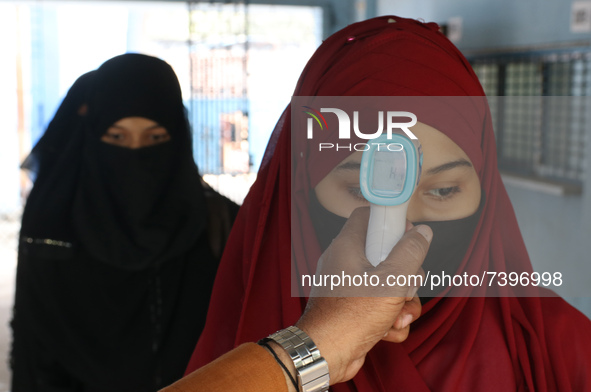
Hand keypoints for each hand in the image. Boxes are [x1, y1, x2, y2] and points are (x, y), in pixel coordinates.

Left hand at [295, 207, 431, 384]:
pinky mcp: (352, 308)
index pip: (368, 215)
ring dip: (401, 303)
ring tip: (397, 317)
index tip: (408, 235)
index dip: (390, 221)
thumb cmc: (349, 318)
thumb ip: (409, 254)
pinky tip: (387, 331)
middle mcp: (344, 263)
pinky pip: (380, 305)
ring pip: (387, 284)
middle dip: (405, 275)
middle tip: (404, 287)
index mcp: (347, 247)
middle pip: (385, 253)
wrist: (325, 355)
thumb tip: (422, 233)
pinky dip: (389, 319)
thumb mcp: (390, 282)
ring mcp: (348, 287)